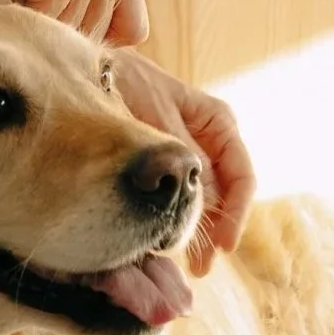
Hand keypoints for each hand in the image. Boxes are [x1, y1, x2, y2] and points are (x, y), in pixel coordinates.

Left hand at [110, 49, 256, 276]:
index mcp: (219, 121)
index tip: (222, 245)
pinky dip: (176, 218)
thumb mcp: (157, 115)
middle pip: (222, 195)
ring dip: (195, 231)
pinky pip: (178, 194)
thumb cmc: (127, 80)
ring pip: (201, 200)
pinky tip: (162, 241)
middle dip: (213, 231)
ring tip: (185, 264)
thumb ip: (180, 155)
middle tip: (199, 267)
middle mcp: (210, 139)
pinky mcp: (165, 164)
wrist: (93, 66)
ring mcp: (189, 152)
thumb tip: (202, 202)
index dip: (235, 214)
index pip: (240, 176)